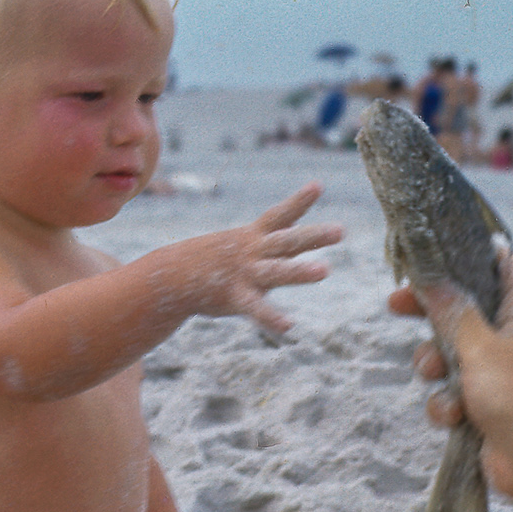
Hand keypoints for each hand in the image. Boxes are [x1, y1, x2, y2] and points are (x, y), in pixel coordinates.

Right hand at [165, 182, 341, 334]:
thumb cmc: (213, 259)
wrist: (171, 276)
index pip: (280, 215)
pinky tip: (289, 326)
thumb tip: (296, 235)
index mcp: (254, 237)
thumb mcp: (240, 244)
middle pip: (288, 241)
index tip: (318, 185)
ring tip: (325, 270)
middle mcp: (253, 252)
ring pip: (276, 272)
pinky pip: (256, 309)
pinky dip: (272, 318)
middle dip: (314, 236)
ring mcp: (245, 274)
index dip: (299, 200)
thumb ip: (271, 242)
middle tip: (341, 231)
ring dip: (299, 271)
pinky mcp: (236, 297)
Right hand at [386, 251, 512, 504]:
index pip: (504, 265)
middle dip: (429, 312)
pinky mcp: (482, 405)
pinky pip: (449, 393)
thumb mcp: (482, 349)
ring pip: (447, 353)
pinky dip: (446, 404)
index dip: (471, 253)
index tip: (435, 251)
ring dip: (433, 365)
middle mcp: (511, 338)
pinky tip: (454, 417)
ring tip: (436, 376)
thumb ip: (454, 313)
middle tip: (397, 305)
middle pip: (463, 308)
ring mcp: (497, 373)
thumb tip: (432, 279)